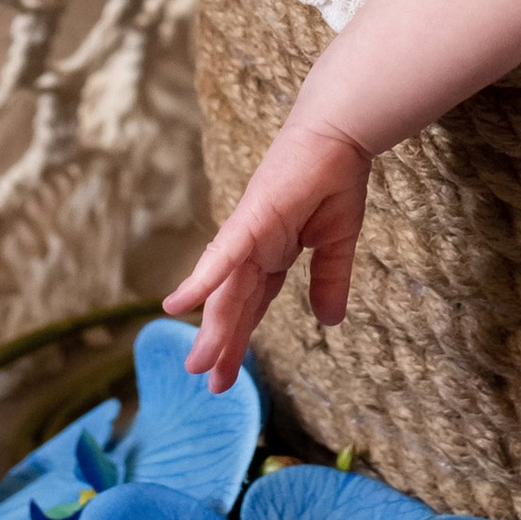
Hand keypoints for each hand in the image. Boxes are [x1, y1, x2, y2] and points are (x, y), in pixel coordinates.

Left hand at [163, 119, 372, 391]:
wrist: (340, 134)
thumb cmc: (336, 178)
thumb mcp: (338, 244)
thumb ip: (329, 281)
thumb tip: (330, 321)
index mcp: (272, 254)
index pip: (252, 306)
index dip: (239, 340)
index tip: (227, 377)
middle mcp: (253, 248)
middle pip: (234, 305)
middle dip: (222, 345)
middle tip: (210, 385)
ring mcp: (248, 233)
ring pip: (227, 290)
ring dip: (211, 327)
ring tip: (196, 364)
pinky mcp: (252, 217)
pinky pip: (225, 254)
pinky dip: (202, 279)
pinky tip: (179, 304)